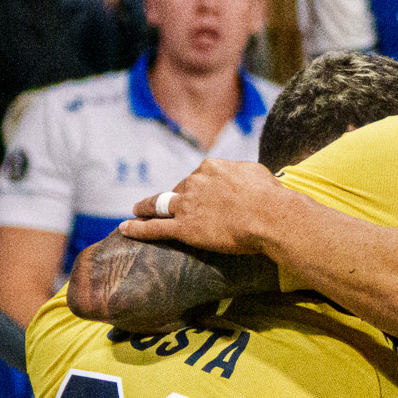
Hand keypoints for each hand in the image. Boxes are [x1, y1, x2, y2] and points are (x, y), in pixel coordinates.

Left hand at [124, 157, 290, 255]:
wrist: (270, 216)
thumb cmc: (271, 197)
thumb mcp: (257, 173)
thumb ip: (243, 174)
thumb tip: (245, 179)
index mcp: (211, 167)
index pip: (198, 176)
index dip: (198, 187)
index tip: (199, 194)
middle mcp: (194, 182)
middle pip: (178, 190)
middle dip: (173, 197)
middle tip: (166, 204)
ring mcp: (186, 205)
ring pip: (159, 206)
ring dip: (145, 208)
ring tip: (137, 211)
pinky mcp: (184, 228)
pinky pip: (155, 228)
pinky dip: (138, 228)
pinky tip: (126, 229)